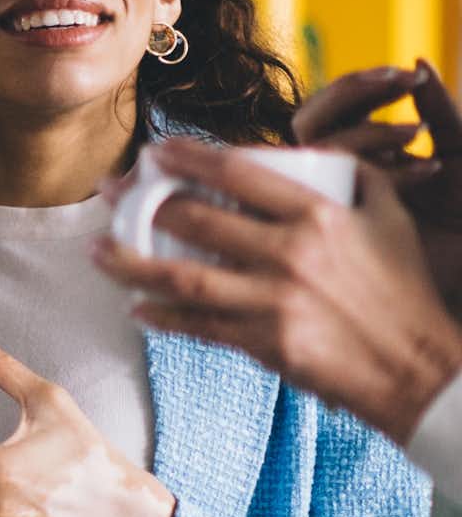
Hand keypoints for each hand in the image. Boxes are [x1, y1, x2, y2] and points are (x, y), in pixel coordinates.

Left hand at [94, 137, 461, 441]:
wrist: (418, 367)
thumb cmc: (405, 289)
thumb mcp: (390, 218)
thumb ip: (354, 176)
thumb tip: (312, 152)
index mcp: (319, 214)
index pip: (239, 172)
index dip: (189, 156)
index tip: (154, 150)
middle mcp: (291, 253)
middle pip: (196, 219)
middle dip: (141, 203)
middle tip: (110, 195)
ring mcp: (273, 300)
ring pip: (181, 275)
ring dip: (131, 262)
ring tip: (97, 251)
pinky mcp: (264, 342)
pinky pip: (198, 325)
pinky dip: (162, 315)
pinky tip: (136, 307)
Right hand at [295, 58, 461, 309]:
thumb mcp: (460, 147)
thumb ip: (440, 108)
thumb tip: (417, 60)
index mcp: (363, 151)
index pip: (339, 106)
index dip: (366, 85)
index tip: (410, 76)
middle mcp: (338, 173)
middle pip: (311, 120)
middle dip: (351, 95)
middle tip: (399, 83)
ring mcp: (332, 201)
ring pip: (317, 150)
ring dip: (368, 132)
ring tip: (416, 131)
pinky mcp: (335, 228)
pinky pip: (334, 186)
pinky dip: (381, 170)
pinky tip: (425, 171)